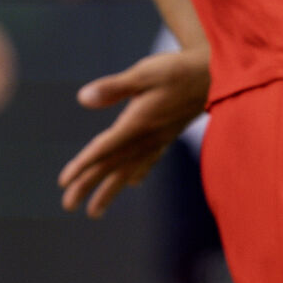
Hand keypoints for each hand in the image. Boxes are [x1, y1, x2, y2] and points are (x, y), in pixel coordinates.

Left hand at [58, 46, 210, 217]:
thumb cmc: (179, 70)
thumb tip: (83, 98)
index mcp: (138, 125)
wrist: (217, 76)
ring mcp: (158, 141)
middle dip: (89, 186)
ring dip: (109, 191)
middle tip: (68, 205)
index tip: (64, 182)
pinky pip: (147, 163)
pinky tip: (130, 183)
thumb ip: (113, 88)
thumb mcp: (144, 72)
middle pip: (112, 167)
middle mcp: (147, 139)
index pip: (104, 150)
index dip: (82, 166)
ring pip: (128, 170)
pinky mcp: (167, 136)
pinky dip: (135, 174)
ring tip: (94, 211)